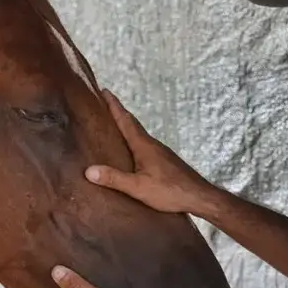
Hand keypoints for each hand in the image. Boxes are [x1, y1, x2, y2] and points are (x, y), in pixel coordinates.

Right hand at [87, 89, 219, 214]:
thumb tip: (89, 171)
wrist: (199, 196)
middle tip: (105, 103)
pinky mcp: (165, 161)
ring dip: (126, 126)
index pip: (126, 120)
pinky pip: (145, 144)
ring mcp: (160, 152)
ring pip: (139, 134)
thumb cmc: (170, 191)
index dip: (114, 105)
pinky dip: (134, 139)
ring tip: (114, 125)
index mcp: (144, 146)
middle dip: (118, 112)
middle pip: (132, 124)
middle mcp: (152, 144)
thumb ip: (114, 179)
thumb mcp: (138, 187)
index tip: (104, 90)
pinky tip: (132, 150)